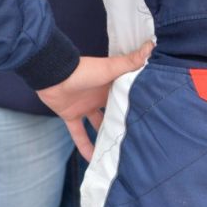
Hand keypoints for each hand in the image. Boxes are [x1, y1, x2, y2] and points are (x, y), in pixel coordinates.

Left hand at [37, 41, 152, 159]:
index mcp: (111, 83)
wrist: (54, 76)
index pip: (127, 94)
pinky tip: (93, 161)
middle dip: (123, 122)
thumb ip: (131, 61)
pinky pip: (79, 134)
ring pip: (98, 125)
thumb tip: (152, 45)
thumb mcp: (111, 68)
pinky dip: (84, 147)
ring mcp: (86, 106)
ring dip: (105, 137)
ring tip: (118, 152)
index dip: (137, 103)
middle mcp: (100, 96)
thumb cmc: (84, 70)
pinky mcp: (72, 116)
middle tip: (138, 138)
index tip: (151, 114)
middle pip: (114, 111)